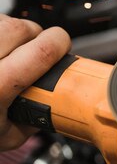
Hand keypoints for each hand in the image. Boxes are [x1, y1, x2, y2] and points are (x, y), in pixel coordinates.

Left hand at [0, 15, 70, 150]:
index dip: (60, 42)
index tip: (63, 45)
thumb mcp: (7, 136)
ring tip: (6, 50)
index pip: (42, 51)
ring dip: (9, 31)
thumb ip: (36, 116)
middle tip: (34, 50)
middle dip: (34, 35)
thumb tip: (57, 96)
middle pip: (21, 27)